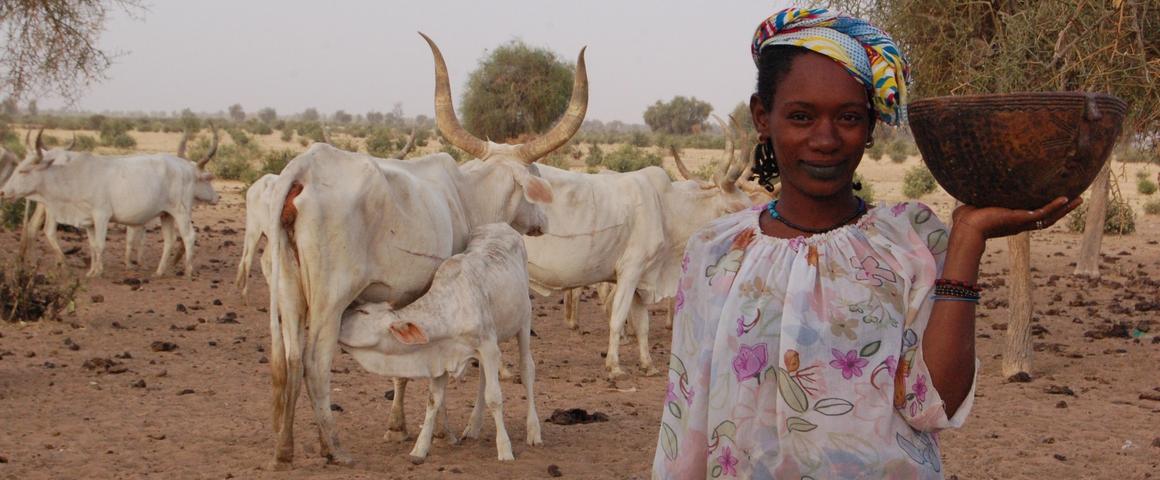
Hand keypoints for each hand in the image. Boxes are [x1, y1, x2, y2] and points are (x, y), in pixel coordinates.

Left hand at [952, 196, 1082, 240]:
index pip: (1033, 215)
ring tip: (1079, 199)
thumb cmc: (966, 218)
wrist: (966, 227)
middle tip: (1076, 199)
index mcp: (1012, 220)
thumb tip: (975, 186)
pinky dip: (1054, 206)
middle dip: (1062, 209)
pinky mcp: (1021, 219)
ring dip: (1065, 209)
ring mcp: (1022, 222)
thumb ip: (981, 197)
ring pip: (1050, 217)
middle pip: (1047, 217)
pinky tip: (1066, 199)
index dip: (1045, 208)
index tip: (1054, 200)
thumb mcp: (978, 204)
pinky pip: (1042, 213)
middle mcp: (1020, 223)